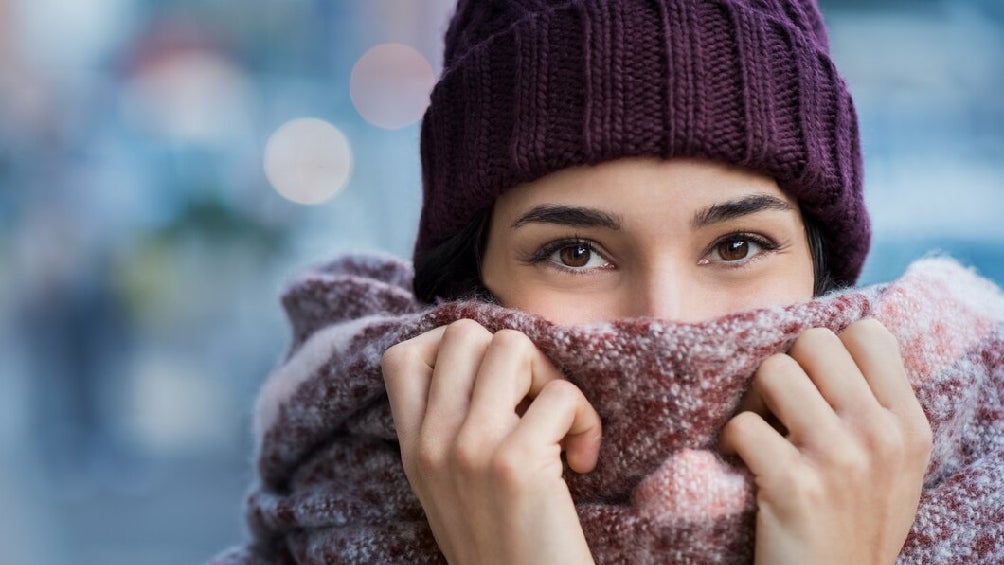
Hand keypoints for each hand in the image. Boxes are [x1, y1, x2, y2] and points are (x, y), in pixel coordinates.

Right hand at [381, 319, 601, 564]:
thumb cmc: (505, 545)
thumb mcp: (453, 487)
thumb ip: (452, 429)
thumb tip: (491, 357)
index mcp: (413, 448)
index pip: (403, 357)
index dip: (454, 349)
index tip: (493, 385)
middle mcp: (431, 442)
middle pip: (465, 334)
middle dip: (514, 356)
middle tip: (535, 403)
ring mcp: (469, 449)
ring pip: (512, 346)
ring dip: (551, 377)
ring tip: (560, 426)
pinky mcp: (514, 463)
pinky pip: (561, 394)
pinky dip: (586, 420)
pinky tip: (584, 462)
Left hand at [720, 319, 931, 564]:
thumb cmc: (854, 524)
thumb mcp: (894, 467)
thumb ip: (876, 409)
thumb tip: (828, 347)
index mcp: (908, 425)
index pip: (868, 333)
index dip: (830, 351)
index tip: (816, 385)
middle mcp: (880, 434)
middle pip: (813, 342)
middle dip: (787, 368)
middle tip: (780, 407)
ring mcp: (839, 458)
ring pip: (773, 370)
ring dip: (755, 400)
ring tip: (762, 432)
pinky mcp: (794, 484)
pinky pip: (744, 424)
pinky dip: (731, 440)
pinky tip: (743, 462)